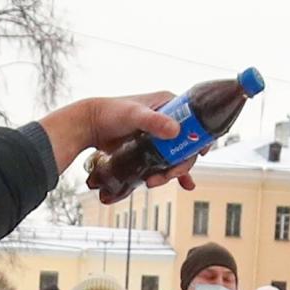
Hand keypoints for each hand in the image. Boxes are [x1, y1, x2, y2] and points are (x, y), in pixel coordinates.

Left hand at [40, 94, 199, 189]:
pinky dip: (172, 173)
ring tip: (155, 182)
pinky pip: (165, 161)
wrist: (88, 125)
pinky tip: (184, 185)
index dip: (202, 137)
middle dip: (181, 162)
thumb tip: (175, 131)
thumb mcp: (133, 114)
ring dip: (172, 171)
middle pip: (186, 144)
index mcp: (169, 104)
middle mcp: (167, 119)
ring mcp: (158, 135)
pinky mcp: (148, 148)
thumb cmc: (109, 113)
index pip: (196, 121)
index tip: (202, 152)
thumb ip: (153, 121)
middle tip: (170, 174)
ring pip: (175, 155)